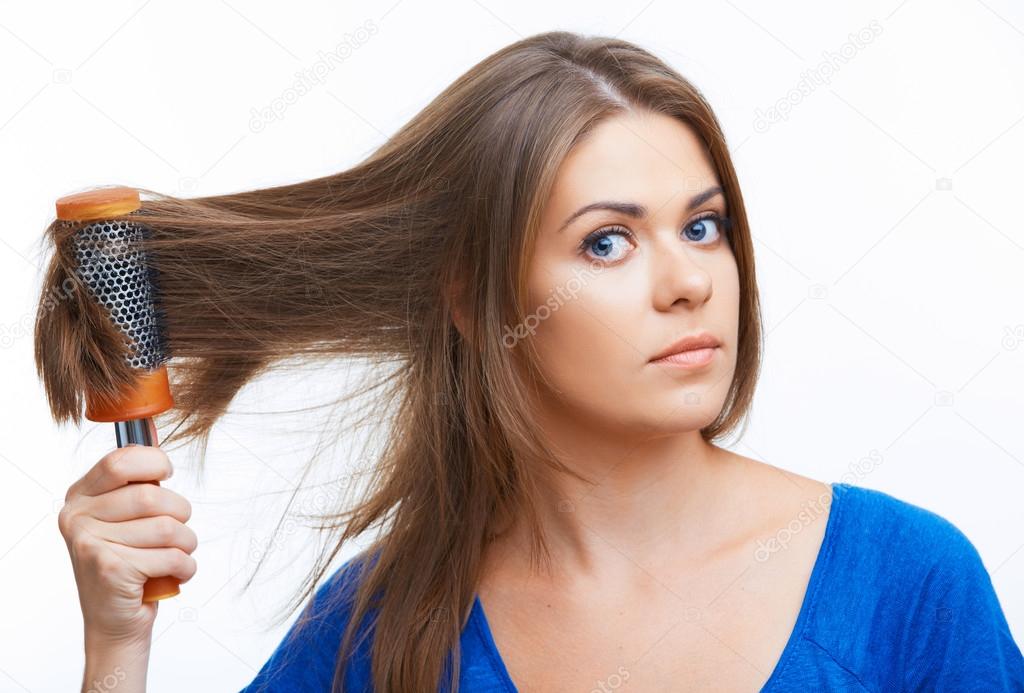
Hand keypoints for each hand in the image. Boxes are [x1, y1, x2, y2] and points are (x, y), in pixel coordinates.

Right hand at [58, 445, 196, 647]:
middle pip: (151, 496)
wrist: (114, 622)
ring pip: (167, 527)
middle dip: (181, 514)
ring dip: (186, 544)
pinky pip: (170, 556)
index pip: (121, 460)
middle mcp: (77, 517)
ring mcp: (89, 544)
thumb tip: (150, 430)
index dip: (154, 462)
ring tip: (177, 555)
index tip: (167, 474)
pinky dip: (185, 566)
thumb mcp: (124, 518)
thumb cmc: (128, 564)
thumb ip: (135, 481)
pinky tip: (174, 573)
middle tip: (179, 531)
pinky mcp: (109, 568)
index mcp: (80, 497)